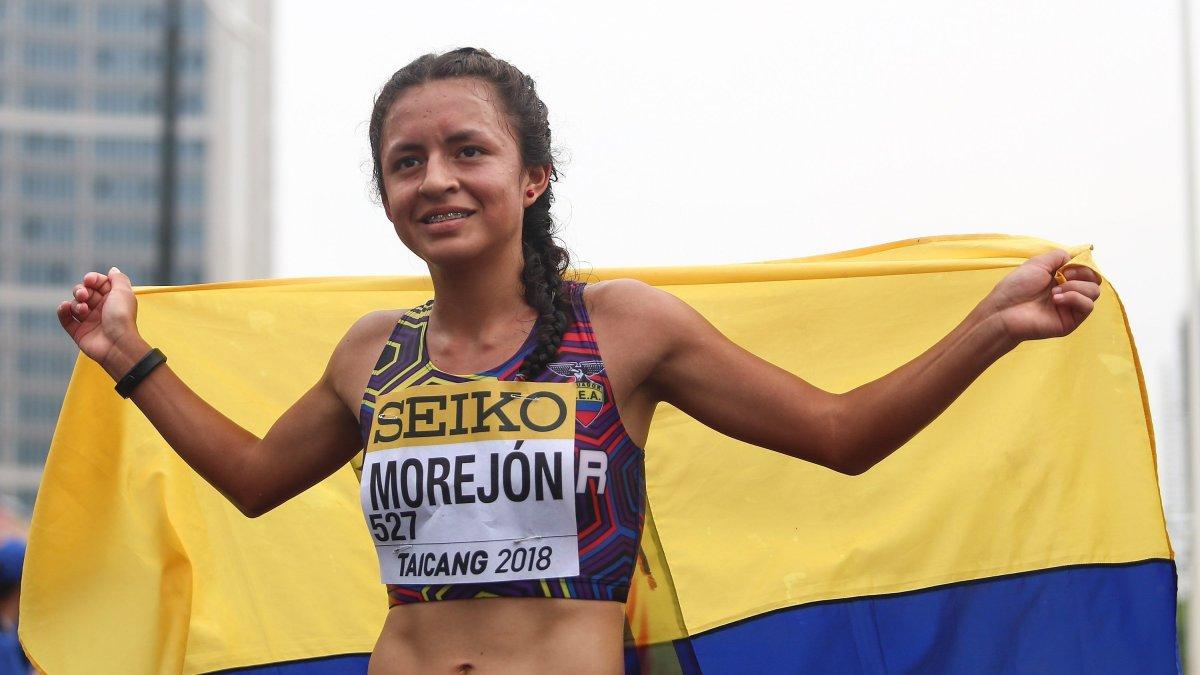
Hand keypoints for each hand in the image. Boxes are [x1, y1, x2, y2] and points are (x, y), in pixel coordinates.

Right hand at [57, 267, 141, 371]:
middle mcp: (101, 309)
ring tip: (83, 310)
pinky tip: (65, 308)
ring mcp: (90, 320)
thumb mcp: (124, 293)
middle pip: (84, 292)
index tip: (89, 280)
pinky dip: (63, 311)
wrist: (117, 344)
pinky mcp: (79, 332)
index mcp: (113, 299)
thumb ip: (118, 279)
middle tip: (83, 295)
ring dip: (75, 303)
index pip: (98, 283)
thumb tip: (112, 270)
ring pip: (75, 304)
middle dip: (81, 290)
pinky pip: (65, 318)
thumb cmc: (122, 317)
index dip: (92, 279)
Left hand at [982, 249, 1101, 343]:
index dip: (1081, 265)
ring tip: (1054, 292)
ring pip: (1094, 292)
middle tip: (1062, 277)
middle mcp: (1068, 292)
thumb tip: (1074, 258)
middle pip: (1094, 280)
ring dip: (1076, 287)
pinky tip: (1056, 300)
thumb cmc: (1016, 287)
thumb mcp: (1037, 263)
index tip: (1066, 267)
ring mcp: (1070, 307)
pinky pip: (1088, 306)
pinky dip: (1075, 298)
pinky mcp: (1071, 321)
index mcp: (1060, 278)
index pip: (1086, 270)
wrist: (1004, 311)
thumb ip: (1058, 256)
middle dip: (1081, 274)